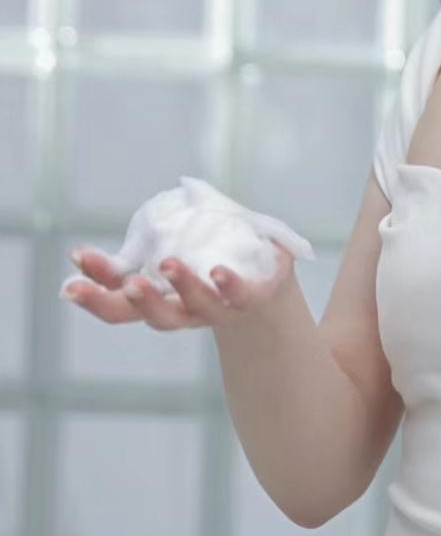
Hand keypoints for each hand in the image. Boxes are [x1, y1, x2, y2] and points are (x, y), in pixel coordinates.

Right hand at [63, 243, 296, 330]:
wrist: (268, 284)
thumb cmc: (210, 258)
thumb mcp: (175, 245)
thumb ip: (149, 239)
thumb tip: (134, 221)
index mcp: (157, 299)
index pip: (117, 300)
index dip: (94, 288)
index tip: (77, 259)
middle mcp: (182, 310)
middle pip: (148, 315)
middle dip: (132, 300)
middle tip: (126, 282)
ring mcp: (216, 308)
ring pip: (194, 306)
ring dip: (180, 285)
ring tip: (168, 263)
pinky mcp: (252, 298)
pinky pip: (239, 295)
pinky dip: (228, 285)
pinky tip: (218, 271)